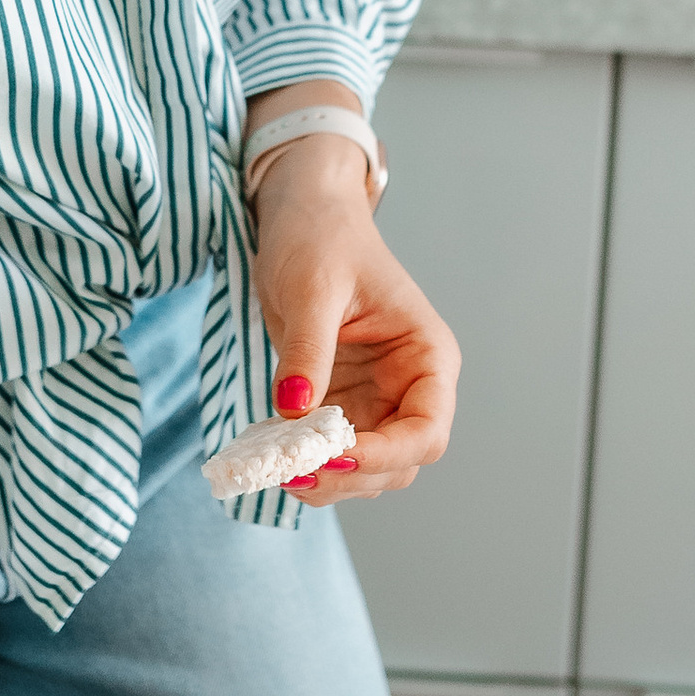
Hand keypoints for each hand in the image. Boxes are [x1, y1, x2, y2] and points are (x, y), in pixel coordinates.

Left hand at [247, 137, 458, 506]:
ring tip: (272, 465)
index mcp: (427, 355)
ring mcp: (374, 400)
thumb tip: (293, 410)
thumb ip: (308, 350)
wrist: (302, 216)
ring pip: (364, 469)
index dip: (387, 454)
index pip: (427, 429)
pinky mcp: (338, 404)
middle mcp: (409, 387)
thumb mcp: (313, 288)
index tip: (334, 456)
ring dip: (325, 478)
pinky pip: (328, 452)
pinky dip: (301, 461)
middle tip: (289, 471)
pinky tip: (267, 453)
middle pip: (398, 462)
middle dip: (349, 475)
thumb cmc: (322, 237)